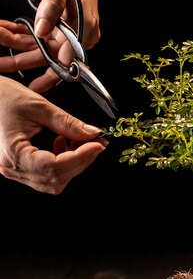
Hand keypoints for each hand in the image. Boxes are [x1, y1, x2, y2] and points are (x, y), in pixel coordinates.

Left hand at [0, 0, 99, 91]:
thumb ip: (49, 9)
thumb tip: (41, 31)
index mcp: (85, 27)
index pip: (68, 58)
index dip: (49, 74)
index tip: (32, 87)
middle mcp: (80, 34)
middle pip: (50, 56)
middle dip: (21, 58)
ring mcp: (70, 33)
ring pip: (41, 48)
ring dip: (16, 44)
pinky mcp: (60, 29)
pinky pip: (39, 38)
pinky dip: (21, 34)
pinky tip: (4, 30)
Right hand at [0, 75, 107, 193]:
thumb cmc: (2, 97)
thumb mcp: (38, 106)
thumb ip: (67, 122)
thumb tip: (93, 133)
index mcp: (13, 153)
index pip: (55, 167)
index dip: (81, 157)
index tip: (98, 144)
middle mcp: (11, 168)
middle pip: (55, 179)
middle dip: (81, 161)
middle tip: (96, 141)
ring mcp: (12, 170)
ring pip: (51, 181)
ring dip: (72, 163)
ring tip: (79, 140)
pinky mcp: (16, 166)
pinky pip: (43, 175)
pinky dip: (60, 163)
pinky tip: (62, 142)